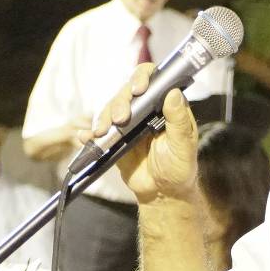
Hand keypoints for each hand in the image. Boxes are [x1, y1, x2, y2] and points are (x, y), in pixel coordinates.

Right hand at [92, 64, 201, 204]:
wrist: (162, 192)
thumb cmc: (179, 167)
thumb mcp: (183, 145)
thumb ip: (179, 121)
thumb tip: (174, 93)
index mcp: (164, 106)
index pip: (152, 80)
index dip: (142, 78)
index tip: (138, 89)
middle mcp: (144, 110)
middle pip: (126, 92)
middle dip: (120, 102)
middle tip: (120, 120)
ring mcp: (128, 124)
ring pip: (110, 109)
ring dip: (103, 117)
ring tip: (101, 132)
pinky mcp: (114, 139)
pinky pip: (98, 132)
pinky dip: (89, 133)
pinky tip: (85, 137)